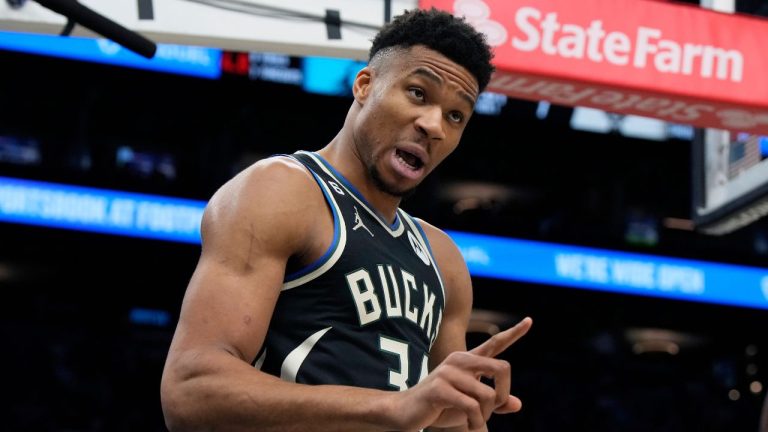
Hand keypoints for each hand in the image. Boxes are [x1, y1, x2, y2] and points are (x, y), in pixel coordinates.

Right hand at [388, 317, 531, 430]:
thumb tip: (517, 404)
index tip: (530, 321)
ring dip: (485, 416)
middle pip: (502, 369)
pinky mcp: (440, 388)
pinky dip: (474, 421)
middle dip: (504, 394)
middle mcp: (460, 361)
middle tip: (493, 410)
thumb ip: (492, 403)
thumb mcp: (470, 406)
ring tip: (472, 422)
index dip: (514, 333)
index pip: (494, 344)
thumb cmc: (439, 407)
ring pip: (489, 395)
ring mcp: (449, 372)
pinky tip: (467, 425)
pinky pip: (473, 406)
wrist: (405, 412)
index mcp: (467, 361)